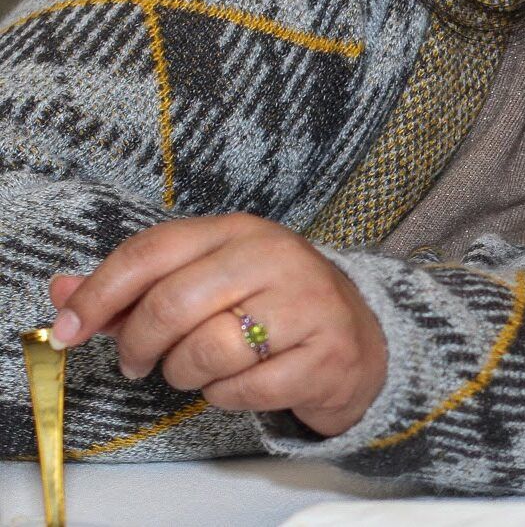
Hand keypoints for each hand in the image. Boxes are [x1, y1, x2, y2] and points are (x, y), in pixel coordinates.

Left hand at [46, 213, 386, 437]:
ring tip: (199, 370)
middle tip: (137, 363)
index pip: (153, 251)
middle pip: (172, 304)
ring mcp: (307, 304)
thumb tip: (63, 294)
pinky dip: (227, 396)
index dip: (100, 293)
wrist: (360, 339)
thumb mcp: (209, 283)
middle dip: (139, 345)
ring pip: (205, 352)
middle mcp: (277, 257)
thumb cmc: (271, 308)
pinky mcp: (324, 354)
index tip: (70, 329)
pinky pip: (242, 389)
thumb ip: (136, 289)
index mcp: (240, 231)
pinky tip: (241, 382)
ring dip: (185, 375)